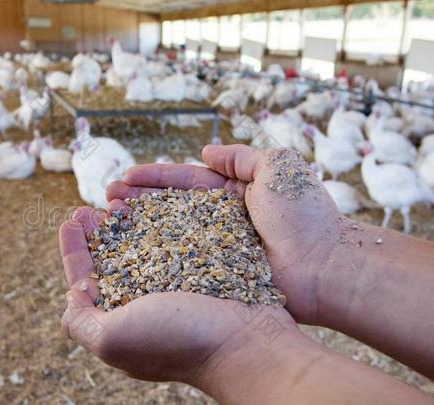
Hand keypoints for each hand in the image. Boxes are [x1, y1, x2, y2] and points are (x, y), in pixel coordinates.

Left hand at [59, 206, 299, 388]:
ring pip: (144, 243)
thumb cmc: (177, 340)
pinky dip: (161, 216)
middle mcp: (146, 300)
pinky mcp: (202, 266)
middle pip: (114, 258)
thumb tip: (72, 297)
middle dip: (99, 230)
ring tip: (118, 196)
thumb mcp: (112, 340)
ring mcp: (176, 282)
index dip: (75, 249)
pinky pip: (177, 235)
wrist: (246, 341)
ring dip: (128, 219)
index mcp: (121, 318)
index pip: (88, 279)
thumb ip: (80, 322)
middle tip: (91, 206)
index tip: (69, 219)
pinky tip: (154, 200)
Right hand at [107, 145, 345, 323]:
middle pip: (170, 207)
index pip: (185, 181)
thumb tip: (205, 150)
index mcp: (234, 193)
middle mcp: (220, 220)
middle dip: (138, 201)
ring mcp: (216, 250)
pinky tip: (129, 254)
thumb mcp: (278, 167)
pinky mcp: (216, 277)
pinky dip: (154, 258)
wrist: (326, 267)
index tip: (125, 177)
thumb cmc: (304, 215)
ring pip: (169, 235)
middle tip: (107, 198)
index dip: (155, 178)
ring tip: (109, 219)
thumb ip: (242, 156)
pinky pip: (180, 264)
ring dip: (139, 226)